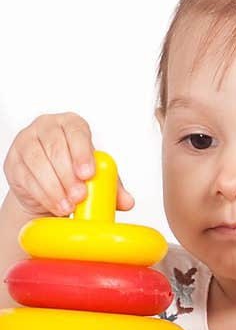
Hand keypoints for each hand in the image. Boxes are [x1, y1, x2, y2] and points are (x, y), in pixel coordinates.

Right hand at [3, 113, 133, 217]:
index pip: (76, 132)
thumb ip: (112, 185)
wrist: (47, 187)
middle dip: (68, 175)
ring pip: (38, 162)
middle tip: (80, 195)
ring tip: (69, 206)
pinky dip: (43, 194)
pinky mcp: (13, 162)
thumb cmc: (74, 172)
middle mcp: (46, 127)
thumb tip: (128, 201)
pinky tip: (55, 205)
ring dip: (55, 187)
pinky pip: (27, 177)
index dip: (82, 153)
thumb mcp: (96, 176)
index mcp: (71, 124)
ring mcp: (26, 142)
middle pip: (56, 147)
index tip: (88, 174)